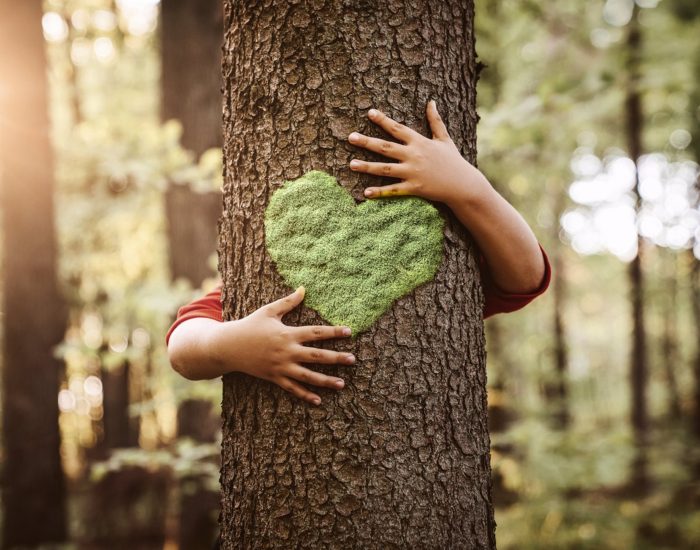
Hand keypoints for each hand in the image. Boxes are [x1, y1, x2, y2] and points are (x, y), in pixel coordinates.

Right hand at [208, 286, 354, 405]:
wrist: (228, 346)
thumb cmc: (250, 326)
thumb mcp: (268, 311)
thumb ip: (288, 302)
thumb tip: (304, 288)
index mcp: (288, 334)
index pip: (315, 332)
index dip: (333, 332)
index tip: (349, 332)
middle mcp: (286, 352)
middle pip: (316, 356)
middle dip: (336, 358)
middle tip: (353, 360)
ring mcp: (281, 367)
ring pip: (307, 376)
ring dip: (326, 381)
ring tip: (342, 384)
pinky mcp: (274, 378)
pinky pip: (292, 388)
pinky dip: (305, 395)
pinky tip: (318, 400)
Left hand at [347, 100, 492, 207]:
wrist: (463, 185)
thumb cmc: (453, 161)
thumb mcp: (445, 139)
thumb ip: (435, 121)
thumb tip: (431, 101)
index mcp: (420, 142)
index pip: (398, 129)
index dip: (383, 120)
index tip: (369, 113)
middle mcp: (414, 155)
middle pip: (386, 147)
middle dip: (367, 142)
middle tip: (350, 137)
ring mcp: (413, 172)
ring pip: (385, 169)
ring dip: (367, 166)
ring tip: (351, 164)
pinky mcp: (414, 188)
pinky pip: (394, 190)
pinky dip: (380, 192)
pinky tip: (366, 193)